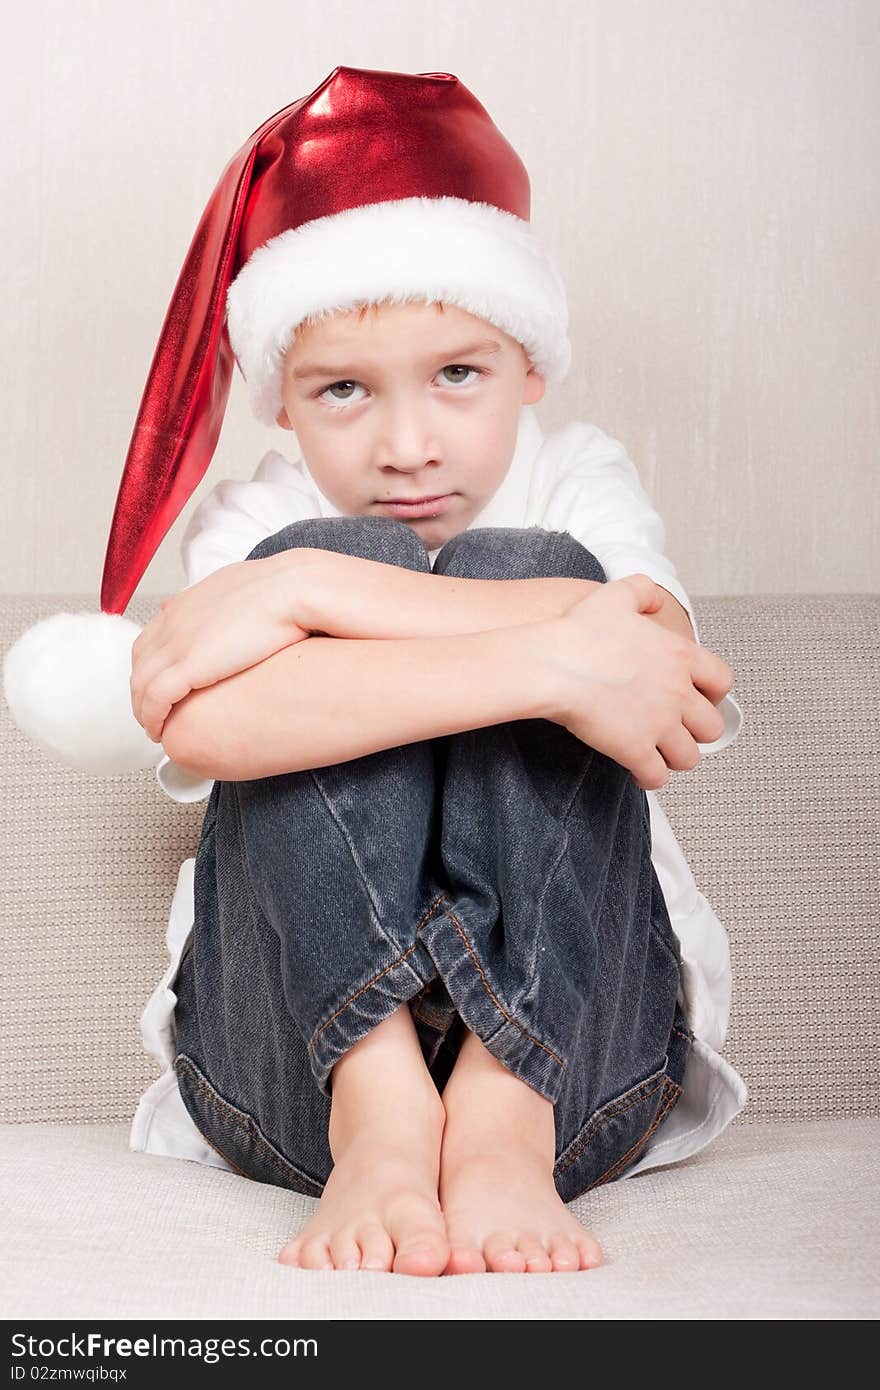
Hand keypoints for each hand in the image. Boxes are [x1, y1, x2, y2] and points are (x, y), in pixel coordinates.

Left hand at [130, 553, 312, 742]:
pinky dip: (152, 718)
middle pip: (141, 662)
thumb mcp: (244, 586)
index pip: (151, 639)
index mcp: (187, 604)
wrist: (292, 590)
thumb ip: (222, 597)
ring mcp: (177, 643)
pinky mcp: (188, 666)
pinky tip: (159, 731)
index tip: (159, 684)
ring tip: (155, 728)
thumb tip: (219, 599)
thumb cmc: (282, 590)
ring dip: (143, 709)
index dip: (150, 666)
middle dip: (141, 690)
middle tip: (152, 711)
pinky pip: (155, 699)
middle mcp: (174, 622)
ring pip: (141, 684)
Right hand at [542, 574, 735, 789]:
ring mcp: (660, 725)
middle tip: (678, 731)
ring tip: (660, 754)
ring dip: (675, 757)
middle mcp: (678, 693)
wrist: (554, 665)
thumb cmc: (579, 632)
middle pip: (711, 726)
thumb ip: (643, 593)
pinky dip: (650, 778)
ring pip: (689, 757)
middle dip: (696, 732)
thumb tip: (657, 603)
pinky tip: (638, 772)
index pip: (722, 681)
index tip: (700, 699)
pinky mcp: (636, 750)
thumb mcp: (616, 595)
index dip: (713, 694)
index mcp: (680, 657)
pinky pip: (656, 777)